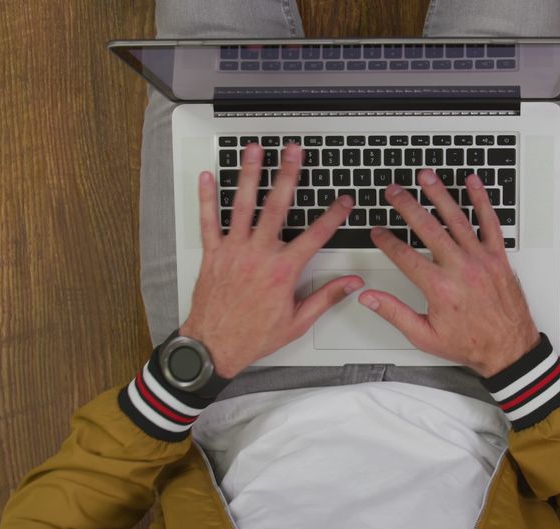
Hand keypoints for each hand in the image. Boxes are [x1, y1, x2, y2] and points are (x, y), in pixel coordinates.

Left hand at [180, 143, 362, 377]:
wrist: (214, 347)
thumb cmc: (253, 336)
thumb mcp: (298, 321)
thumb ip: (327, 297)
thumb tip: (353, 285)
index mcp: (283, 271)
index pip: (315, 235)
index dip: (333, 215)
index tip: (343, 201)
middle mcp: (258, 255)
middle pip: (277, 206)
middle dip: (288, 175)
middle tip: (294, 152)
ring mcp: (233, 251)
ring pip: (242, 205)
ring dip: (249, 175)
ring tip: (255, 151)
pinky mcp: (212, 254)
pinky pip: (208, 221)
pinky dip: (207, 198)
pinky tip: (208, 177)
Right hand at [359, 169, 539, 377]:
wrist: (509, 349)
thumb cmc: (470, 343)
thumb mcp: (424, 335)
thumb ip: (394, 313)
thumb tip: (369, 298)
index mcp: (440, 288)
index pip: (405, 256)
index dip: (387, 241)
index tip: (377, 231)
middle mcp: (460, 269)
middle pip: (428, 229)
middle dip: (407, 206)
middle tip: (394, 191)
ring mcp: (481, 260)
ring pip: (457, 219)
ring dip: (440, 194)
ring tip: (426, 176)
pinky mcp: (498, 257)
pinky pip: (490, 222)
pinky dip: (482, 200)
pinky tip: (472, 182)